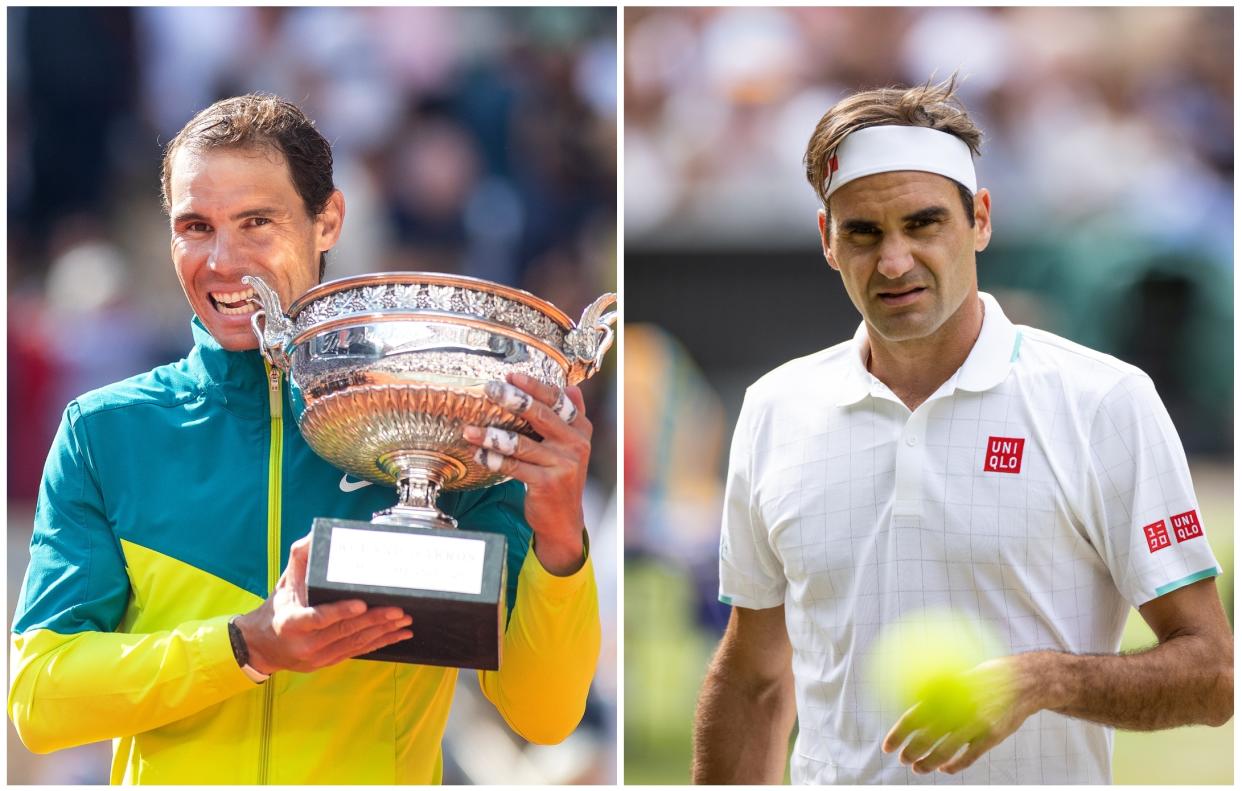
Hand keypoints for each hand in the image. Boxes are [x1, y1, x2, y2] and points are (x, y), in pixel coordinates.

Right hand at [234, 534, 411, 673]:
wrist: (263, 645)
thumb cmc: (277, 607)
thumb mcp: (285, 582)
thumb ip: (301, 557)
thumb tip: (316, 535)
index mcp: (291, 622)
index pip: (317, 618)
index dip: (340, 612)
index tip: (361, 603)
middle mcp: (306, 643)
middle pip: (344, 631)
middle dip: (374, 620)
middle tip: (398, 610)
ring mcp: (319, 656)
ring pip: (355, 643)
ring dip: (383, 631)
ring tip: (404, 620)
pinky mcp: (329, 661)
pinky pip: (358, 651)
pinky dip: (381, 642)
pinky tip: (398, 635)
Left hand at [461, 372, 590, 575]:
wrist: (563, 519)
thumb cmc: (560, 476)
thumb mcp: (572, 445)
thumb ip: (571, 416)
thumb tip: (570, 386)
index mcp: (581, 429)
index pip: (557, 400)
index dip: (534, 386)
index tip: (511, 376)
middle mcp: (576, 444)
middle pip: (541, 415)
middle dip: (514, 400)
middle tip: (490, 389)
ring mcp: (563, 465)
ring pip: (521, 443)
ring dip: (492, 435)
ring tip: (469, 429)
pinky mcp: (547, 484)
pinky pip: (514, 467)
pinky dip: (493, 460)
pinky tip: (478, 454)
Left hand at [881, 654, 1044, 774]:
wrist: (1028, 681)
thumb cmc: (992, 675)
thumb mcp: (964, 673)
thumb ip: (941, 688)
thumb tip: (913, 697)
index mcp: (947, 692)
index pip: (914, 716)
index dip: (898, 733)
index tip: (887, 746)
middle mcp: (959, 708)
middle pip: (927, 737)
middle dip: (910, 752)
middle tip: (902, 758)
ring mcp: (977, 724)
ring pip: (946, 751)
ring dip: (928, 763)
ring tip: (918, 768)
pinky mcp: (992, 736)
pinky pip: (969, 757)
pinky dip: (954, 765)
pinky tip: (945, 769)